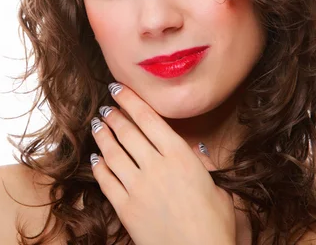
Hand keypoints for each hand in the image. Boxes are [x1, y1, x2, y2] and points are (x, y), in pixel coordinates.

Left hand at [89, 82, 235, 244]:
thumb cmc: (214, 225)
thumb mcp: (219, 187)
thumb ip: (204, 165)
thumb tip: (197, 150)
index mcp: (181, 157)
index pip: (149, 119)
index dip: (130, 100)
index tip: (118, 89)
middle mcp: (156, 166)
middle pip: (127, 132)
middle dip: (113, 115)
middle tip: (105, 107)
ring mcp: (138, 187)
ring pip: (112, 153)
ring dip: (102, 136)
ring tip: (97, 125)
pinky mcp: (126, 208)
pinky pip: (106, 181)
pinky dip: (99, 167)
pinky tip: (95, 159)